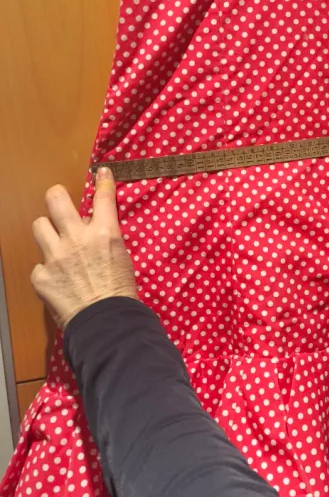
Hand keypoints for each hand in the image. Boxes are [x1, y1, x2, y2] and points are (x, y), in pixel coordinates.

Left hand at [31, 168, 137, 328]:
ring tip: (55, 242)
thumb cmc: (121, 293)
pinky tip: (57, 280)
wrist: (105, 323)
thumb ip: (105, 239)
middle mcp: (76, 239)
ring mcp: (55, 257)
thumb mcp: (122, 258)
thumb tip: (92, 228)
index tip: (100, 172)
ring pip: (39, 226)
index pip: (103, 197)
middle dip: (57, 196)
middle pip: (56, 200)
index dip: (102, 181)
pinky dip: (47, 270)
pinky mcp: (41, 276)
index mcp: (104, 233)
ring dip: (48, 232)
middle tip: (59, 200)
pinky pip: (39, 265)